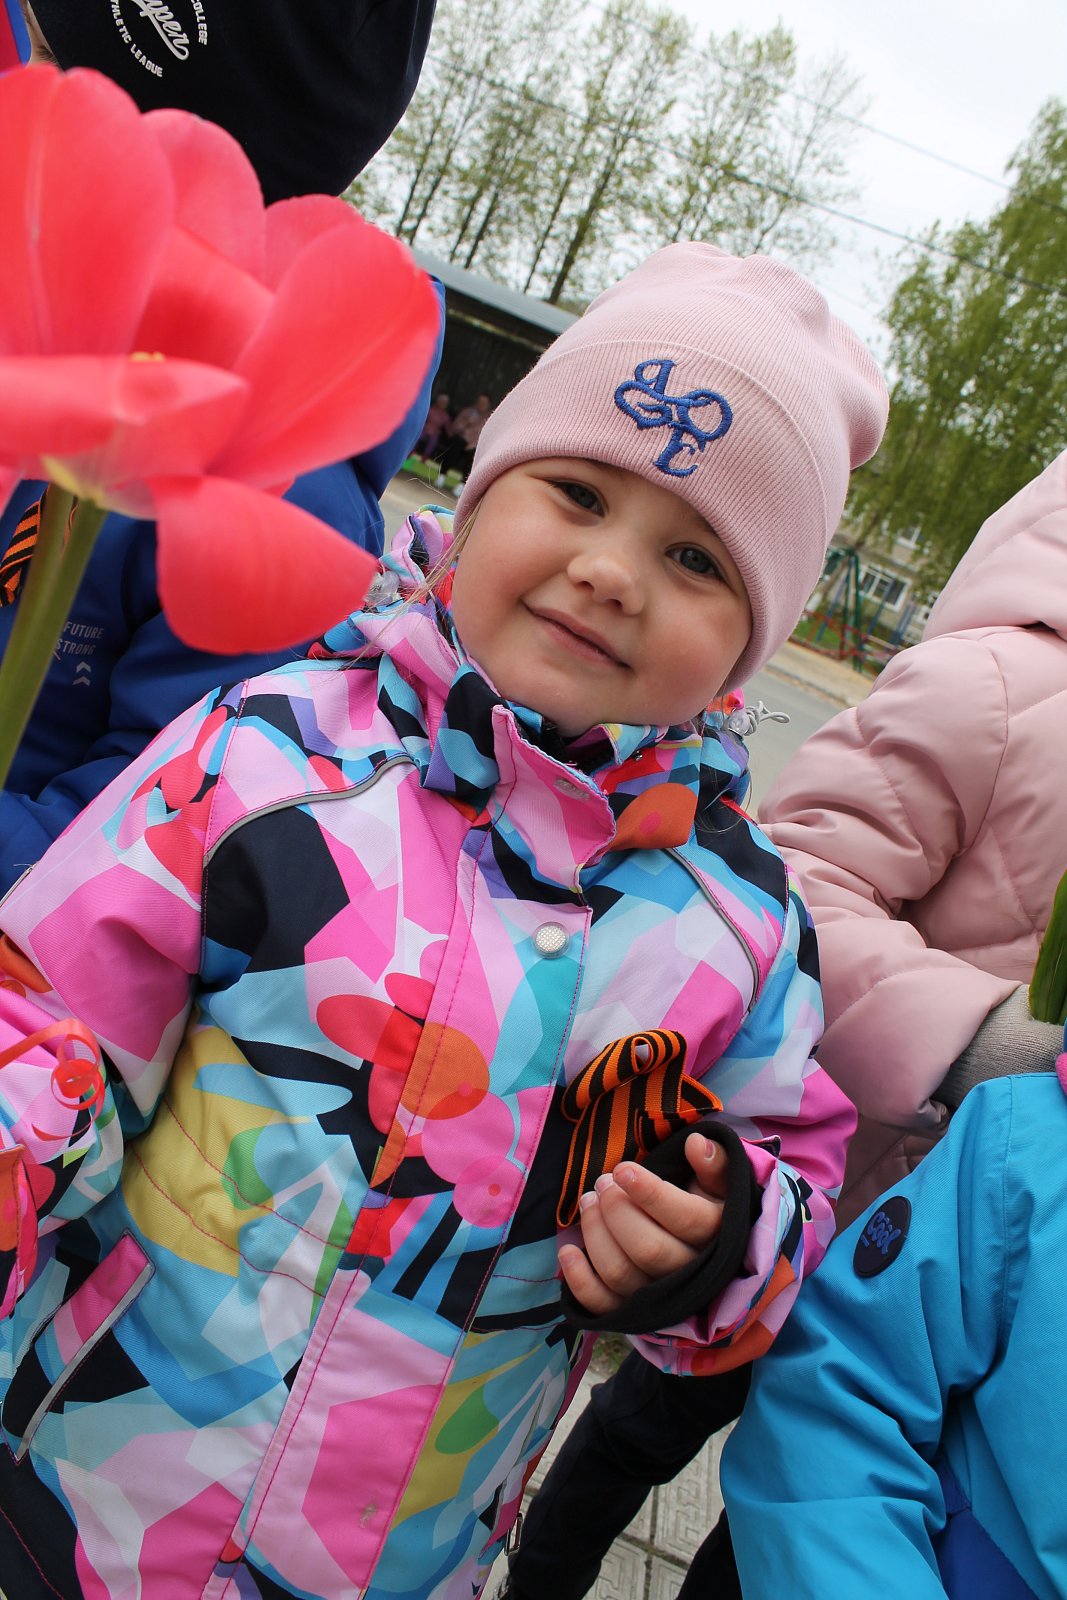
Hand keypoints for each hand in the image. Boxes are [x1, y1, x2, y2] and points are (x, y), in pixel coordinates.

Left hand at [558, 1132, 729, 1317]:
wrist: (704, 1256)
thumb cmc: (707, 1208)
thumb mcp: (720, 1185)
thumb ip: (715, 1164)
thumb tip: (696, 1143)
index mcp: (715, 1236)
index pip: (685, 1218)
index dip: (650, 1193)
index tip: (622, 1170)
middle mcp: (690, 1274)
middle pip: (648, 1248)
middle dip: (616, 1210)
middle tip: (602, 1182)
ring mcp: (660, 1298)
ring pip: (621, 1274)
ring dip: (595, 1234)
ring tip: (588, 1201)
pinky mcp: (632, 1313)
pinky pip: (603, 1305)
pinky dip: (579, 1280)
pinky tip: (568, 1250)